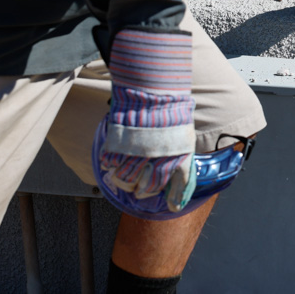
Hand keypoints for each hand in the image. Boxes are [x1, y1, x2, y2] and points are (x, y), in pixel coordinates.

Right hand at [96, 28, 196, 212]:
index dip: (175, 198)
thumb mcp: (182, 127)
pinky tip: (113, 164)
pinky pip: (112, 166)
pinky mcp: (119, 147)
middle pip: (149, 188)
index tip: (173, 207)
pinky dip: (112, 168)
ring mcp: (138, 155)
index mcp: (180, 155)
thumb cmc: (171, 104)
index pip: (180, 185)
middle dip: (145, 191)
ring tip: (125, 178)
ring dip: (126, 182)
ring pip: (128, 181)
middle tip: (142, 189)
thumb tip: (175, 155)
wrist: (153, 87)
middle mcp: (160, 160)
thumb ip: (177, 146)